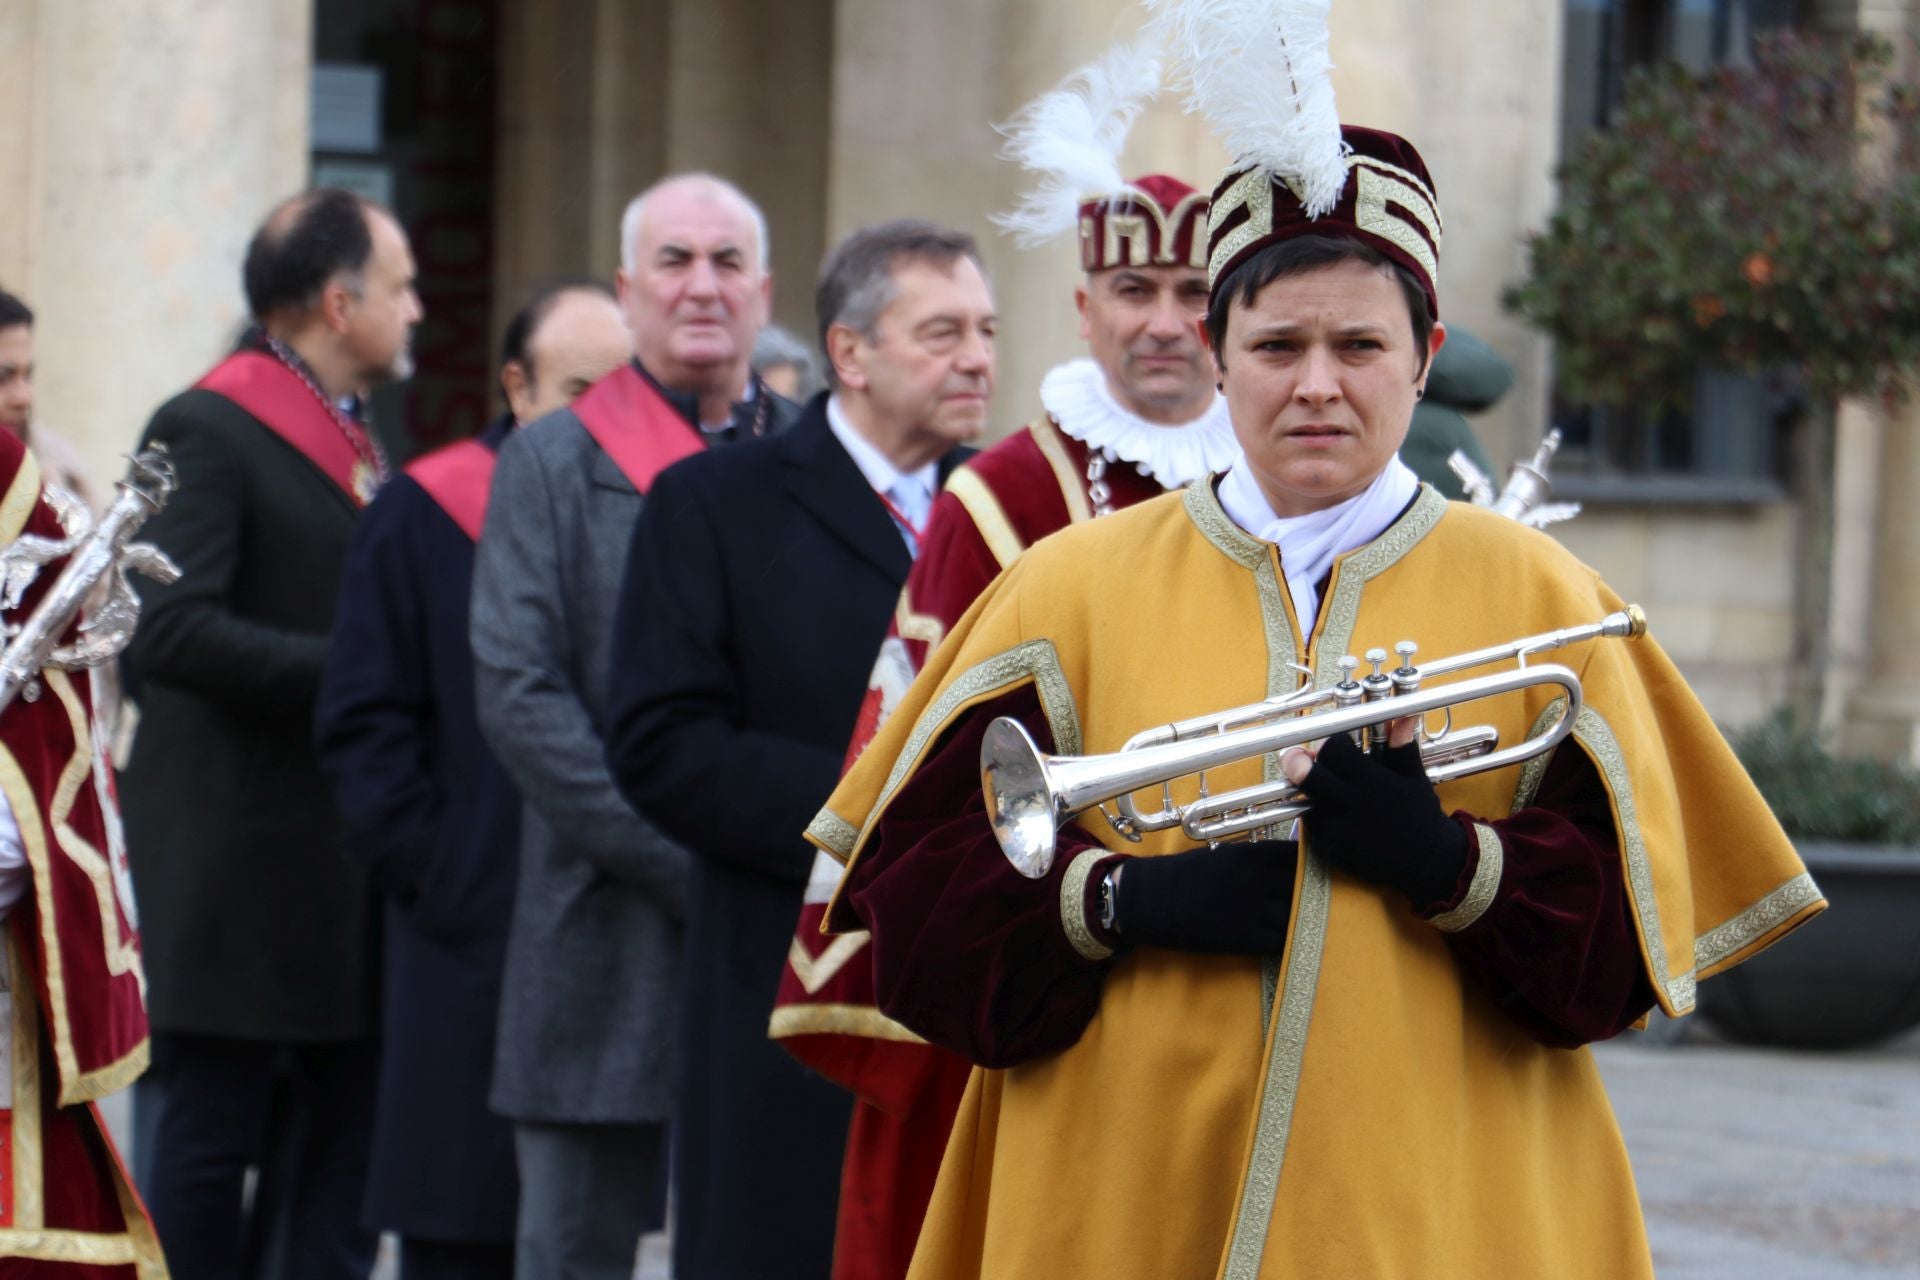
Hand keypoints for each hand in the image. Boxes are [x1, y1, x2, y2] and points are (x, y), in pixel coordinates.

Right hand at [1112, 839, 1298, 954]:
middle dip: (1312, 893)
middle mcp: (1258, 879)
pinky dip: (1291, 941)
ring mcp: (1253, 909)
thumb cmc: (1184, 875)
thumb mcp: (1221, 856)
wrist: (1152, 900)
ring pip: (1296, 914)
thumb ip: (1252, 860)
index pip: (1297, 856)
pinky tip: (1291, 942)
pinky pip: (1281, 941)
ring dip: (1304, 919)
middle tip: (1317, 901)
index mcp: (1252, 855)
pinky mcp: (1245, 937)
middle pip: (1302, 886)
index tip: (1313, 871)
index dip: (1310, 864)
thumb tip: (1280, 864)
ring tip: (1308, 924)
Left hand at [1279, 729, 1467, 906]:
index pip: (1332, 750)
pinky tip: (1330, 809)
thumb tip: (1403, 717)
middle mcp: (1351, 803)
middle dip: (1297, 762)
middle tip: (1297, 757)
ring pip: (1305, 799)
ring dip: (1308, 789)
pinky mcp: (1332, 849)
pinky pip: (1312, 825)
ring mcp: (1339, 829)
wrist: (1428, 862)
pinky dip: (1316, 814)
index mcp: (1371, 781)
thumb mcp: (1415, 778)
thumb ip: (1403, 747)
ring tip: (1319, 784)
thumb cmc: (1421, 815)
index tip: (1335, 744)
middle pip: (1306, 774)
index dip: (1329, 743)